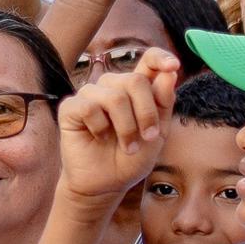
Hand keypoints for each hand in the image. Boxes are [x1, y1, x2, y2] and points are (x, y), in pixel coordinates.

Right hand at [52, 48, 177, 214]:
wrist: (107, 185)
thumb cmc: (131, 159)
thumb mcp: (157, 134)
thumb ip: (163, 103)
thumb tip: (170, 73)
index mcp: (136, 88)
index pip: (148, 60)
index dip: (160, 58)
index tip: (174, 66)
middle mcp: (112, 86)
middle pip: (135, 81)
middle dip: (146, 113)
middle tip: (147, 137)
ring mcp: (90, 95)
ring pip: (114, 96)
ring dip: (126, 127)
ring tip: (126, 145)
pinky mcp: (70, 108)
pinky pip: (89, 108)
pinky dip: (100, 127)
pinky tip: (98, 137)